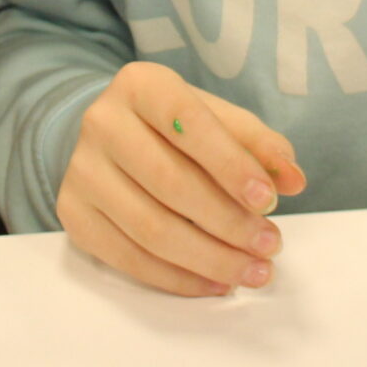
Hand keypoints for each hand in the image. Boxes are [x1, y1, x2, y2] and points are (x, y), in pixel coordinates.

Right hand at [58, 62, 305, 296]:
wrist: (110, 135)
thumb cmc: (174, 128)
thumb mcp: (217, 119)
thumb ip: (258, 144)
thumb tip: (293, 179)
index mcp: (140, 85)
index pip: (187, 122)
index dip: (231, 164)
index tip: (270, 200)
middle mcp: (102, 122)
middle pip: (170, 183)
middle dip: (229, 222)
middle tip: (270, 245)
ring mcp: (82, 170)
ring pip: (150, 228)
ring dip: (210, 258)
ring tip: (253, 270)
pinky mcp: (73, 213)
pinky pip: (129, 258)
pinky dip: (178, 278)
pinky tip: (215, 282)